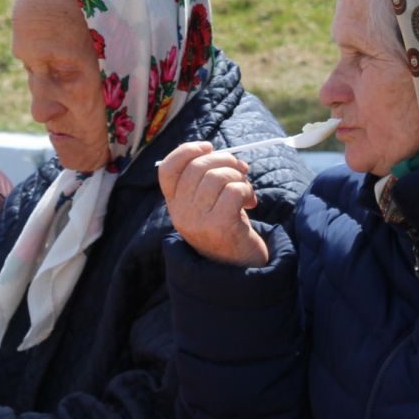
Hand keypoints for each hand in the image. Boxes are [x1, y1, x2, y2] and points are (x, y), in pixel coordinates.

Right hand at [156, 141, 268, 267]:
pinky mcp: (220, 226)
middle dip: (225, 160)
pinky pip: (234, 190)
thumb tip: (224, 154)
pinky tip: (250, 202)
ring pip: (217, 176)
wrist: (239, 271)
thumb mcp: (207, 205)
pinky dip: (247, 190)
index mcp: (174, 205)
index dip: (186, 150)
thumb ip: (207, 180)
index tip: (209, 147)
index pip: (167, 169)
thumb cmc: (226, 229)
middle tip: (241, 169)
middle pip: (197, 167)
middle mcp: (180, 213)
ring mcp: (198, 221)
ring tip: (246, 190)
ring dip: (239, 177)